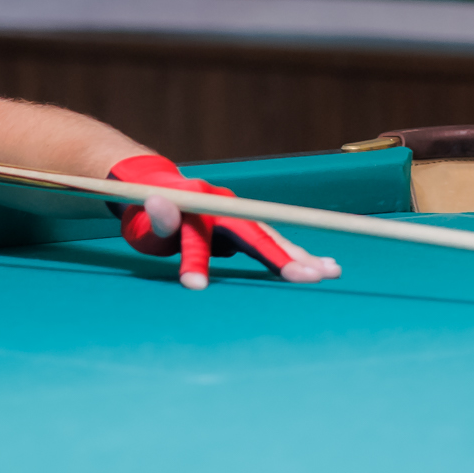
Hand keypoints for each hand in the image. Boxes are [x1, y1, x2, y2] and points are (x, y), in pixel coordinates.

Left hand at [106, 154, 341, 290]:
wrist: (155, 185)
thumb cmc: (145, 212)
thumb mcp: (141, 221)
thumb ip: (156, 219)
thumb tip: (159, 202)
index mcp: (192, 205)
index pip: (196, 237)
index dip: (196, 261)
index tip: (195, 288)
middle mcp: (222, 205)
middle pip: (254, 233)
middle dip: (281, 257)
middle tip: (308, 277)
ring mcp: (237, 212)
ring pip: (271, 234)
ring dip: (301, 254)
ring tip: (332, 271)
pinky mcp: (245, 223)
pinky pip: (273, 238)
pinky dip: (297, 253)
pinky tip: (325, 265)